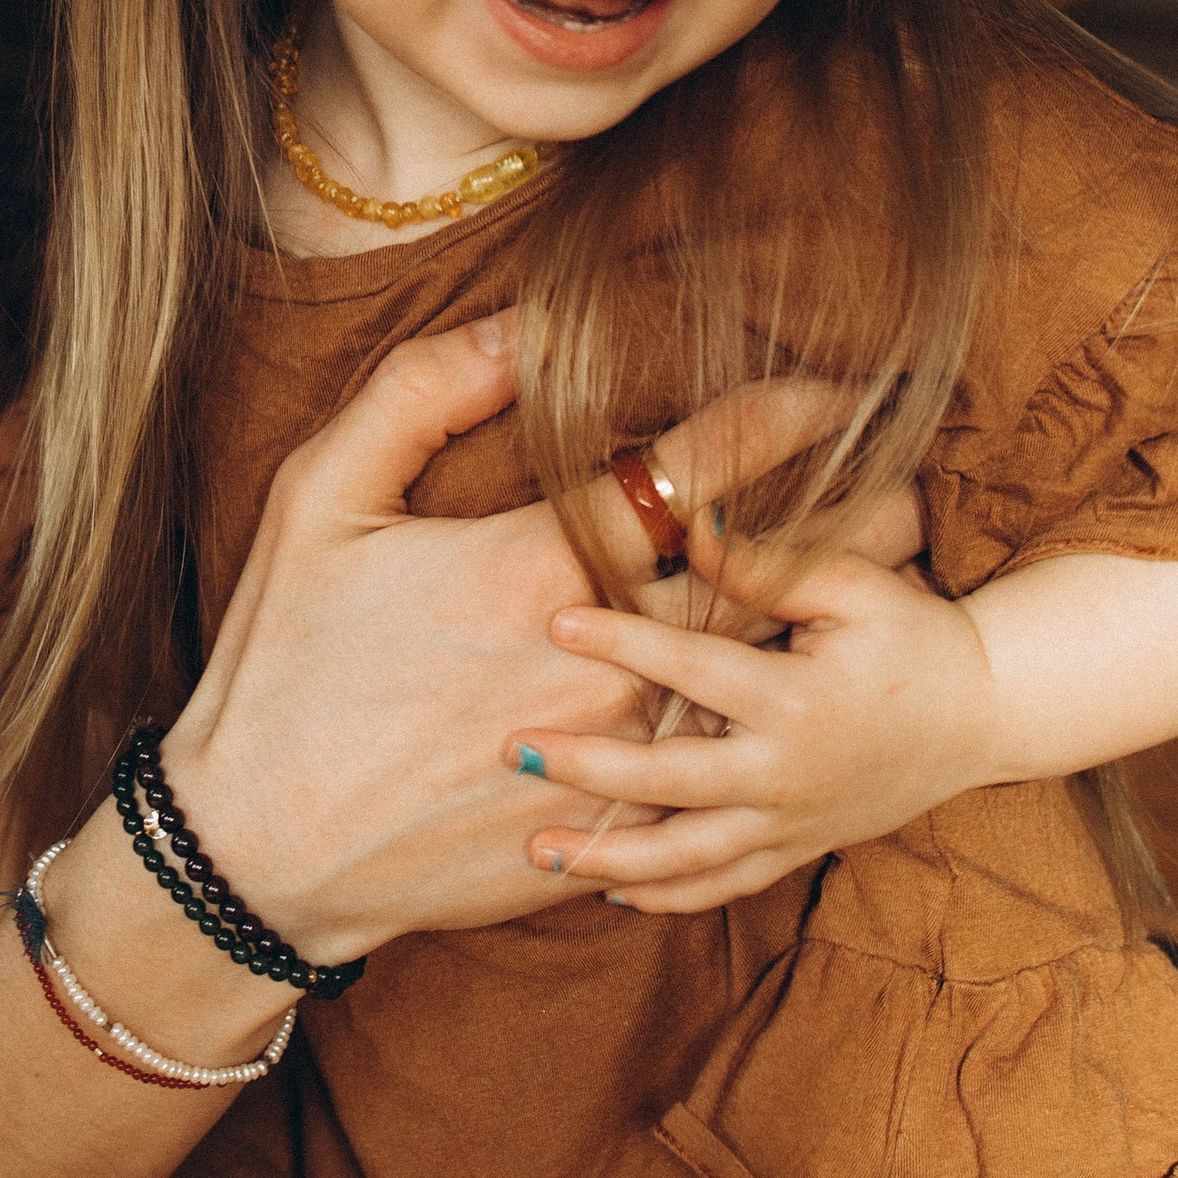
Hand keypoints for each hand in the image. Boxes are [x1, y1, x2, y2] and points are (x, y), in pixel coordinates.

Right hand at [161, 330, 857, 961]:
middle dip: (846, 516)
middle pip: (765, 573)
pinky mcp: (615, 831)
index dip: (777, 420)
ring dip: (833, 613)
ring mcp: (616, 754)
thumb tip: (523, 329)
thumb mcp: (321, 497)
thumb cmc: (283, 664)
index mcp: (538, 565)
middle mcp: (601, 659)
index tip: (833, 388)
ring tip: (899, 565)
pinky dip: (777, 713)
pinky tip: (812, 685)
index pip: (695, 471)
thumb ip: (424, 392)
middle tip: (914, 472)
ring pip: (761, 668)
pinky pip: (721, 763)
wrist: (263, 848)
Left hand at [515, 540, 998, 910]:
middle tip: (511, 750)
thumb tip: (695, 530)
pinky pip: (724, 886)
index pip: (694, 667)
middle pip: (671, 781)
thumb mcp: (854, 587)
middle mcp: (787, 773)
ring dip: (608, 858)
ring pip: (688, 856)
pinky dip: (668, 895)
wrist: (984, 715)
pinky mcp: (798, 849)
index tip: (555, 621)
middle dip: (587, 769)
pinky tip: (608, 890)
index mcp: (798, 699)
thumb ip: (771, 565)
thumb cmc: (913, 636)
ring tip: (534, 851)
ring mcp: (792, 822)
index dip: (623, 642)